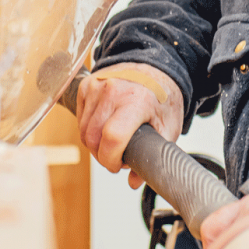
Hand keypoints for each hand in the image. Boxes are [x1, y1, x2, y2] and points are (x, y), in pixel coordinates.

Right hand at [76, 62, 183, 188]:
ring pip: (84, 130)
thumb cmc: (163, 96)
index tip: (119, 165)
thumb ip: (154, 156)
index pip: (112, 138)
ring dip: (94, 144)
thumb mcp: (169, 127)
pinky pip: (80, 118)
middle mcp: (113, 90)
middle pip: (93, 138)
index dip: (112, 160)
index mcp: (137, 100)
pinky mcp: (87, 85)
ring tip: (112, 141)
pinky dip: (89, 129)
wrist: (154, 67)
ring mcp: (97, 86)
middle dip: (102, 156)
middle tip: (118, 156)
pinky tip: (104, 127)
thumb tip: (134, 182)